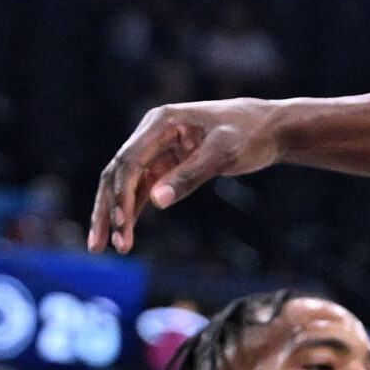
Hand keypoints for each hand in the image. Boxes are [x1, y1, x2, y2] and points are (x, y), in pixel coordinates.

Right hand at [90, 97, 281, 251]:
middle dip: (109, 210)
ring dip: (117, 214)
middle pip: (118, 174)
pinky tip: (126, 234)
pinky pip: (143, 188)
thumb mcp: (223, 154)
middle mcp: (152, 133)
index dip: (121, 195)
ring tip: (112, 247)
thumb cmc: (249, 134)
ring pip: (126, 184)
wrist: (269, 127)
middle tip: (100, 245)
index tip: (122, 225)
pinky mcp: (167, 164)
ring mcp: (158, 149)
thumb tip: (156, 202)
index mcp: (161, 122)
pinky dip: (135, 209)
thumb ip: (189, 176)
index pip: (129, 162)